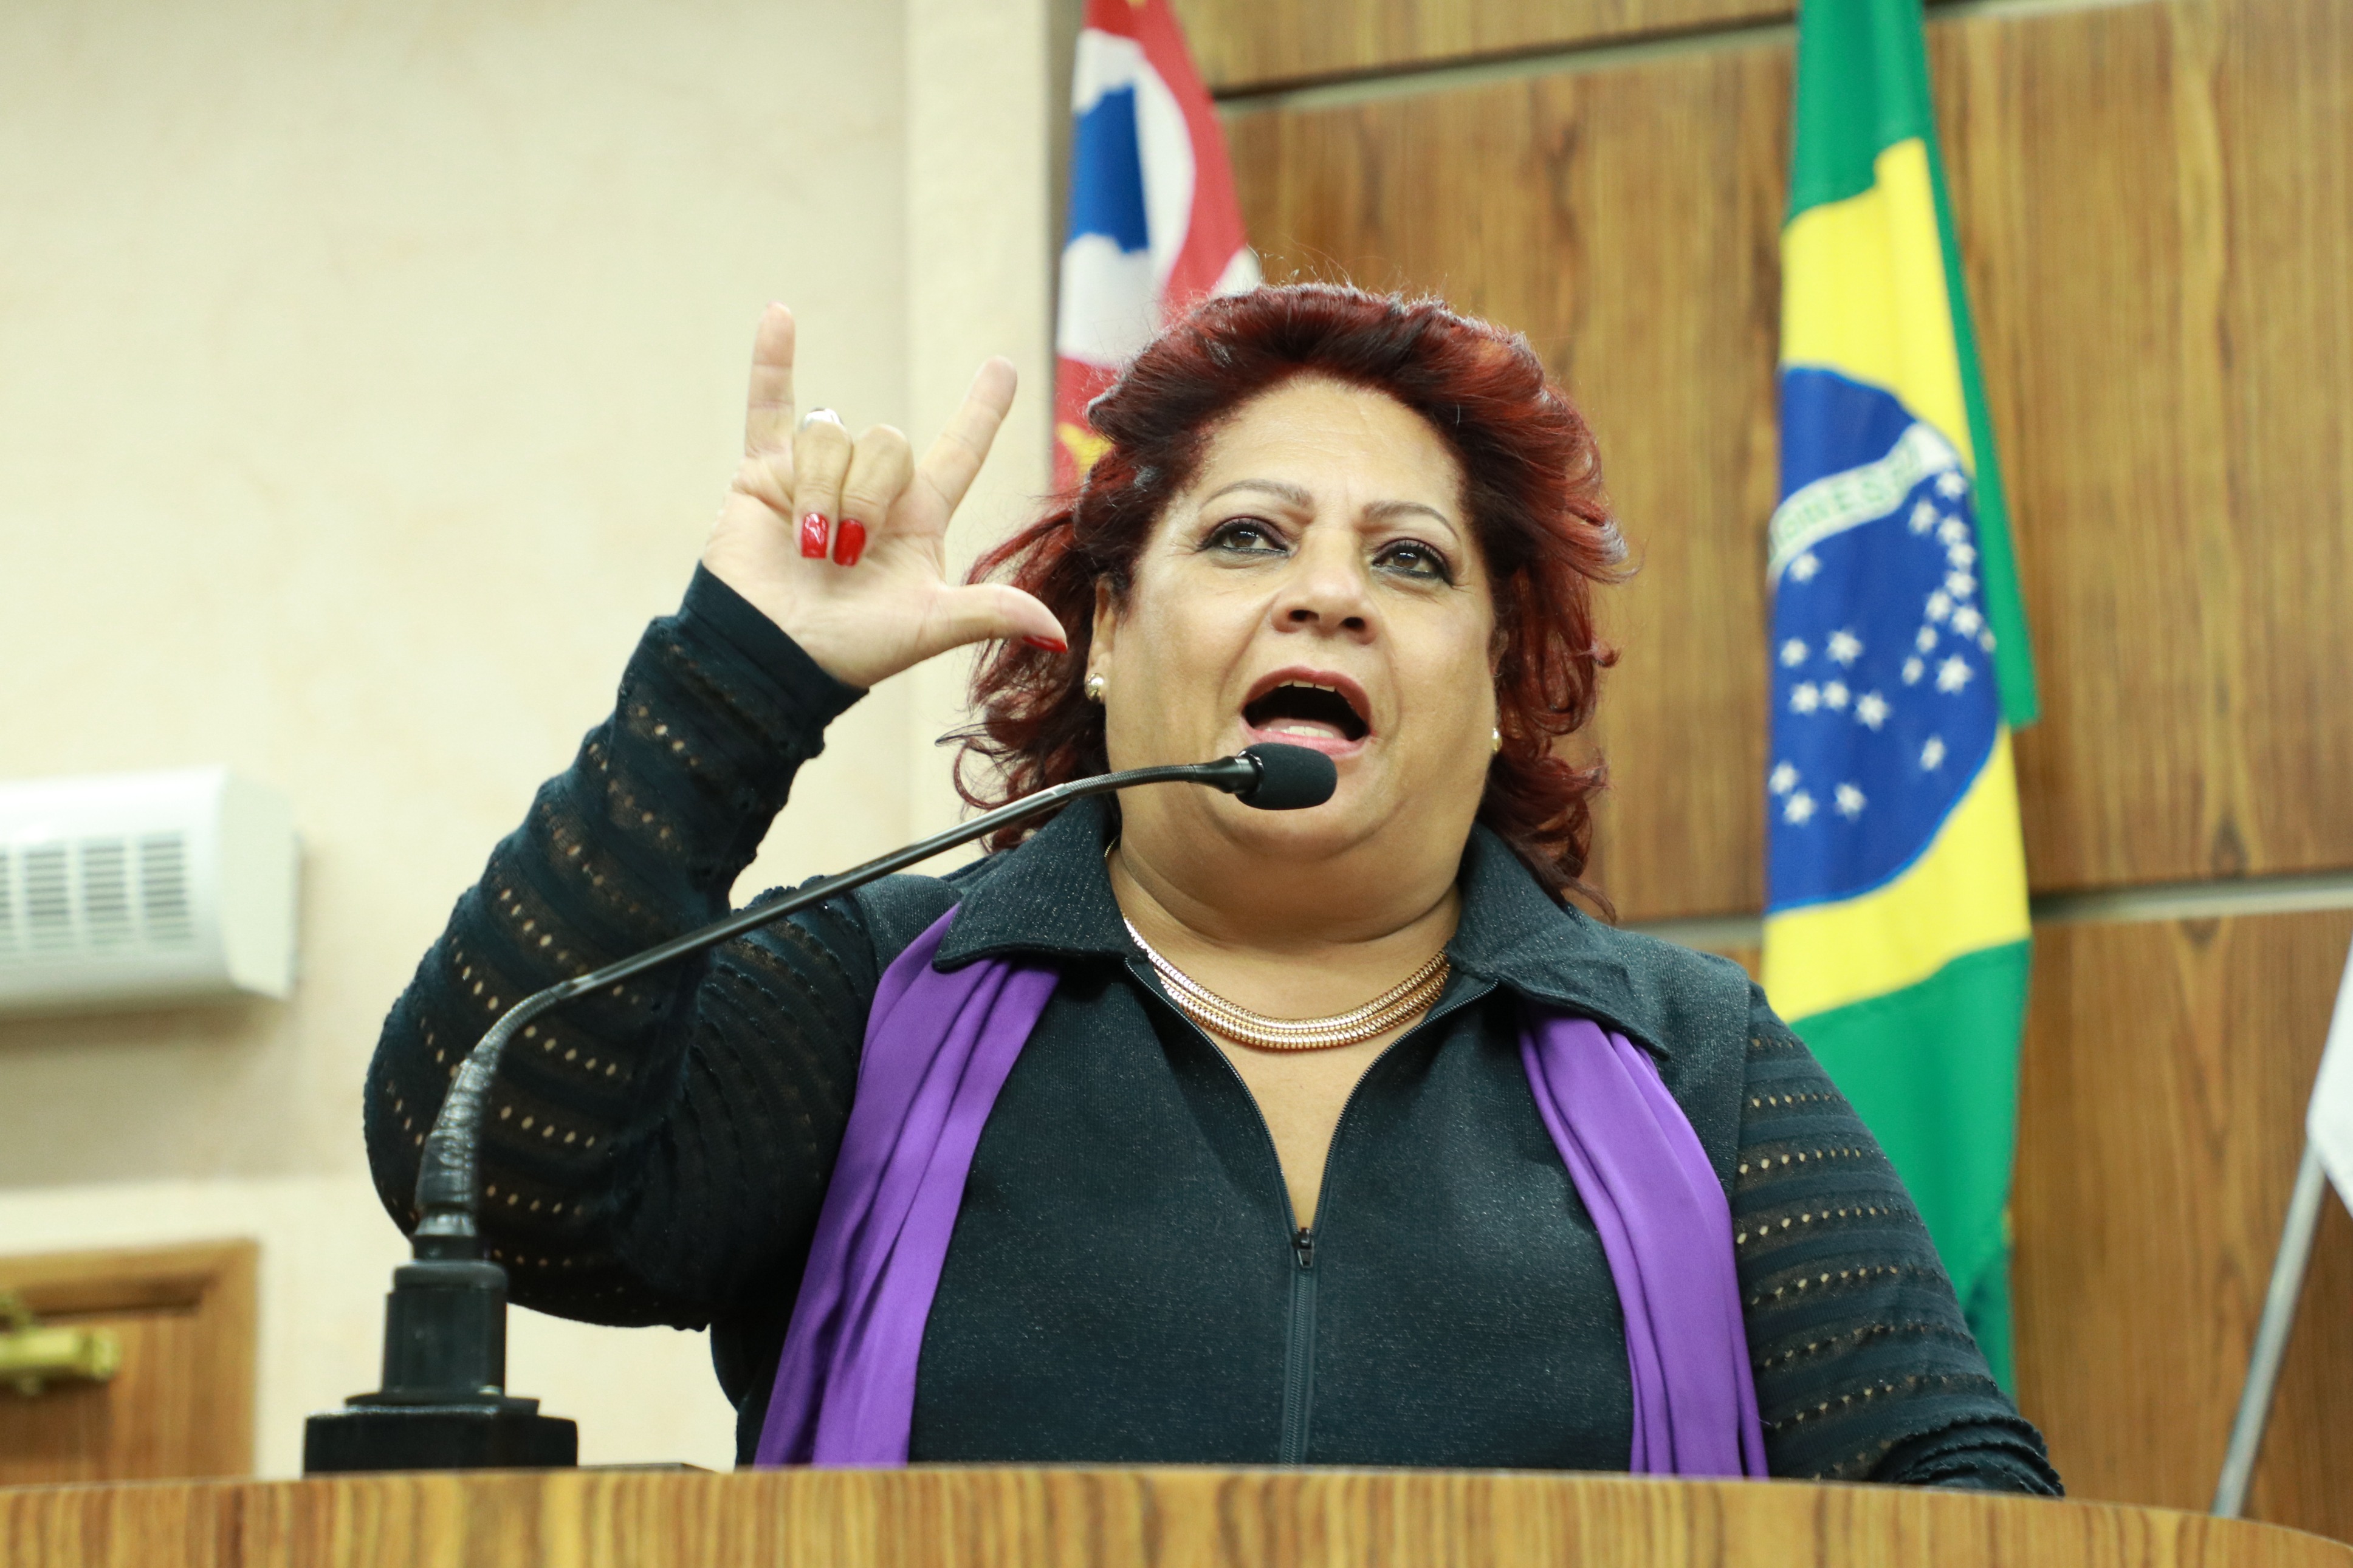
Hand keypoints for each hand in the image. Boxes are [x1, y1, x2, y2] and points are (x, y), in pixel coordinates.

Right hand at [700, 304, 1065, 688]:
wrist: (767, 655)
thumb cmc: (849, 649)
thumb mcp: (927, 629)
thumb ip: (989, 612)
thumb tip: (1056, 631)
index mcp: (918, 519)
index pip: (960, 451)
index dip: (982, 410)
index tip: (1003, 367)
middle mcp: (871, 491)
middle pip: (888, 442)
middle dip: (866, 496)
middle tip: (846, 557)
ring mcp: (817, 476)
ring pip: (832, 436)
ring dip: (821, 493)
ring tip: (806, 547)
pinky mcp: (763, 473)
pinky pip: (771, 404)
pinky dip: (772, 362)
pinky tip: (778, 315)